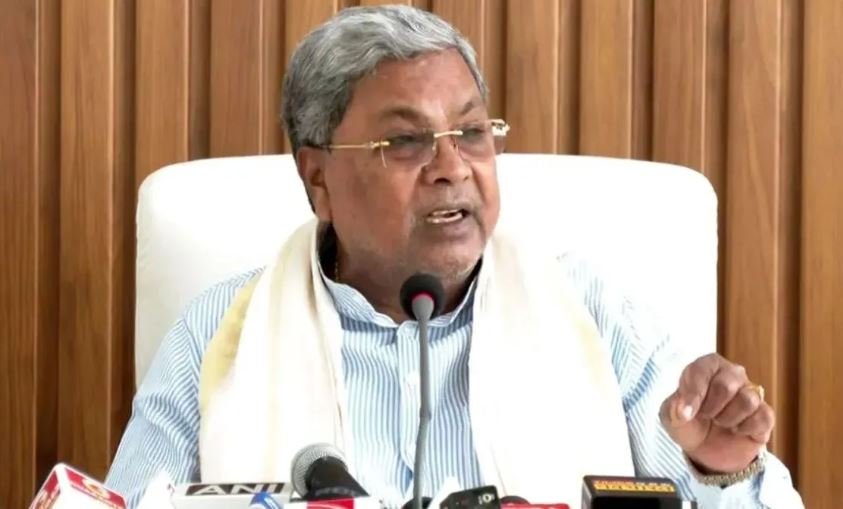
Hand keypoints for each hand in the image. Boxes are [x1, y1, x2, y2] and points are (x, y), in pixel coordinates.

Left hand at [659, 353, 773, 473]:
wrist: (705, 451)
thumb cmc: (688, 424)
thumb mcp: (671, 418)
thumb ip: (673, 410)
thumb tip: (683, 411)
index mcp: (708, 367)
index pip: (703, 369)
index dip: (693, 393)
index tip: (686, 414)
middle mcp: (733, 374)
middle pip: (726, 385)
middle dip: (711, 408)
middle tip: (705, 416)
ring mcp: (752, 393)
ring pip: (747, 401)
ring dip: (728, 419)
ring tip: (720, 422)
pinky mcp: (765, 414)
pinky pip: (763, 418)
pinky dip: (746, 429)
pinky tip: (736, 431)